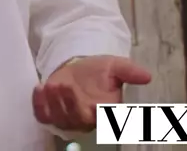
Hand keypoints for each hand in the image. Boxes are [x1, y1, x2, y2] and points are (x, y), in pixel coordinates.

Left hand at [32, 55, 151, 130]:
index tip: (98, 106)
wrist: (76, 69)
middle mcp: (85, 119)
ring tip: (53, 84)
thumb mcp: (114, 67)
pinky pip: (43, 115)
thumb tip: (147, 76)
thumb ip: (129, 72)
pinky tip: (39, 88)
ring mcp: (66, 118)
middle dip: (70, 104)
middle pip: (78, 120)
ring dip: (54, 103)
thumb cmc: (97, 72)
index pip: (104, 119)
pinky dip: (39, 105)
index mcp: (104, 111)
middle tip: (66, 85)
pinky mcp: (49, 113)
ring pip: (60, 119)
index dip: (101, 115)